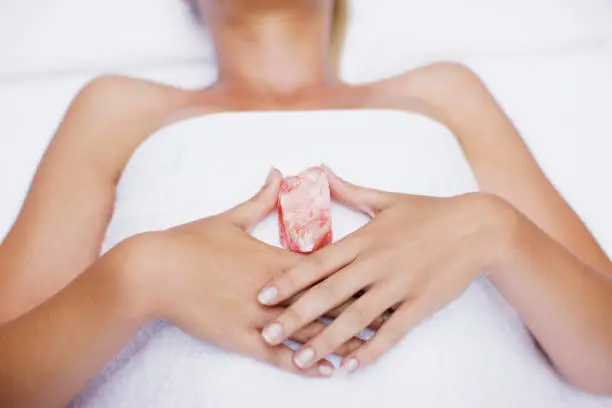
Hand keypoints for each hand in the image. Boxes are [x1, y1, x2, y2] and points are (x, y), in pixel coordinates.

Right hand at [123, 168, 361, 376]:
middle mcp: (273, 290)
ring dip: (341, 341)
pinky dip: (306, 363)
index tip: (382, 274)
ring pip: (308, 333)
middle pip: (325, 301)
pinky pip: (280, 356)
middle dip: (359, 309)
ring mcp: (258, 317)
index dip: (356, 274)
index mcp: (273, 257)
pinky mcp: (240, 338)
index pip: (325, 269)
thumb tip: (278, 172)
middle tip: (393, 314)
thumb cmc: (192, 242)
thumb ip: (261, 198)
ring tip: (371, 349)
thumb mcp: (229, 218)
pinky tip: (328, 370)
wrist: (153, 272)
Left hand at [257, 166, 514, 372]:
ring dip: (326, 340)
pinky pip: (392, 331)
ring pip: (356, 318)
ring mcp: (399, 285)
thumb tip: (321, 171)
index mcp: (364, 239)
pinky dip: (371, 349)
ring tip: (301, 358)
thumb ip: (349, 191)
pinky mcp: (420, 303)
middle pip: (329, 294)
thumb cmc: (429, 212)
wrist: (477, 227)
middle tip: (266, 333)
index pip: (318, 262)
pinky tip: (350, 365)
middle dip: (295, 316)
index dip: (288, 280)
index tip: (262, 295)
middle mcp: (376, 264)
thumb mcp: (386, 199)